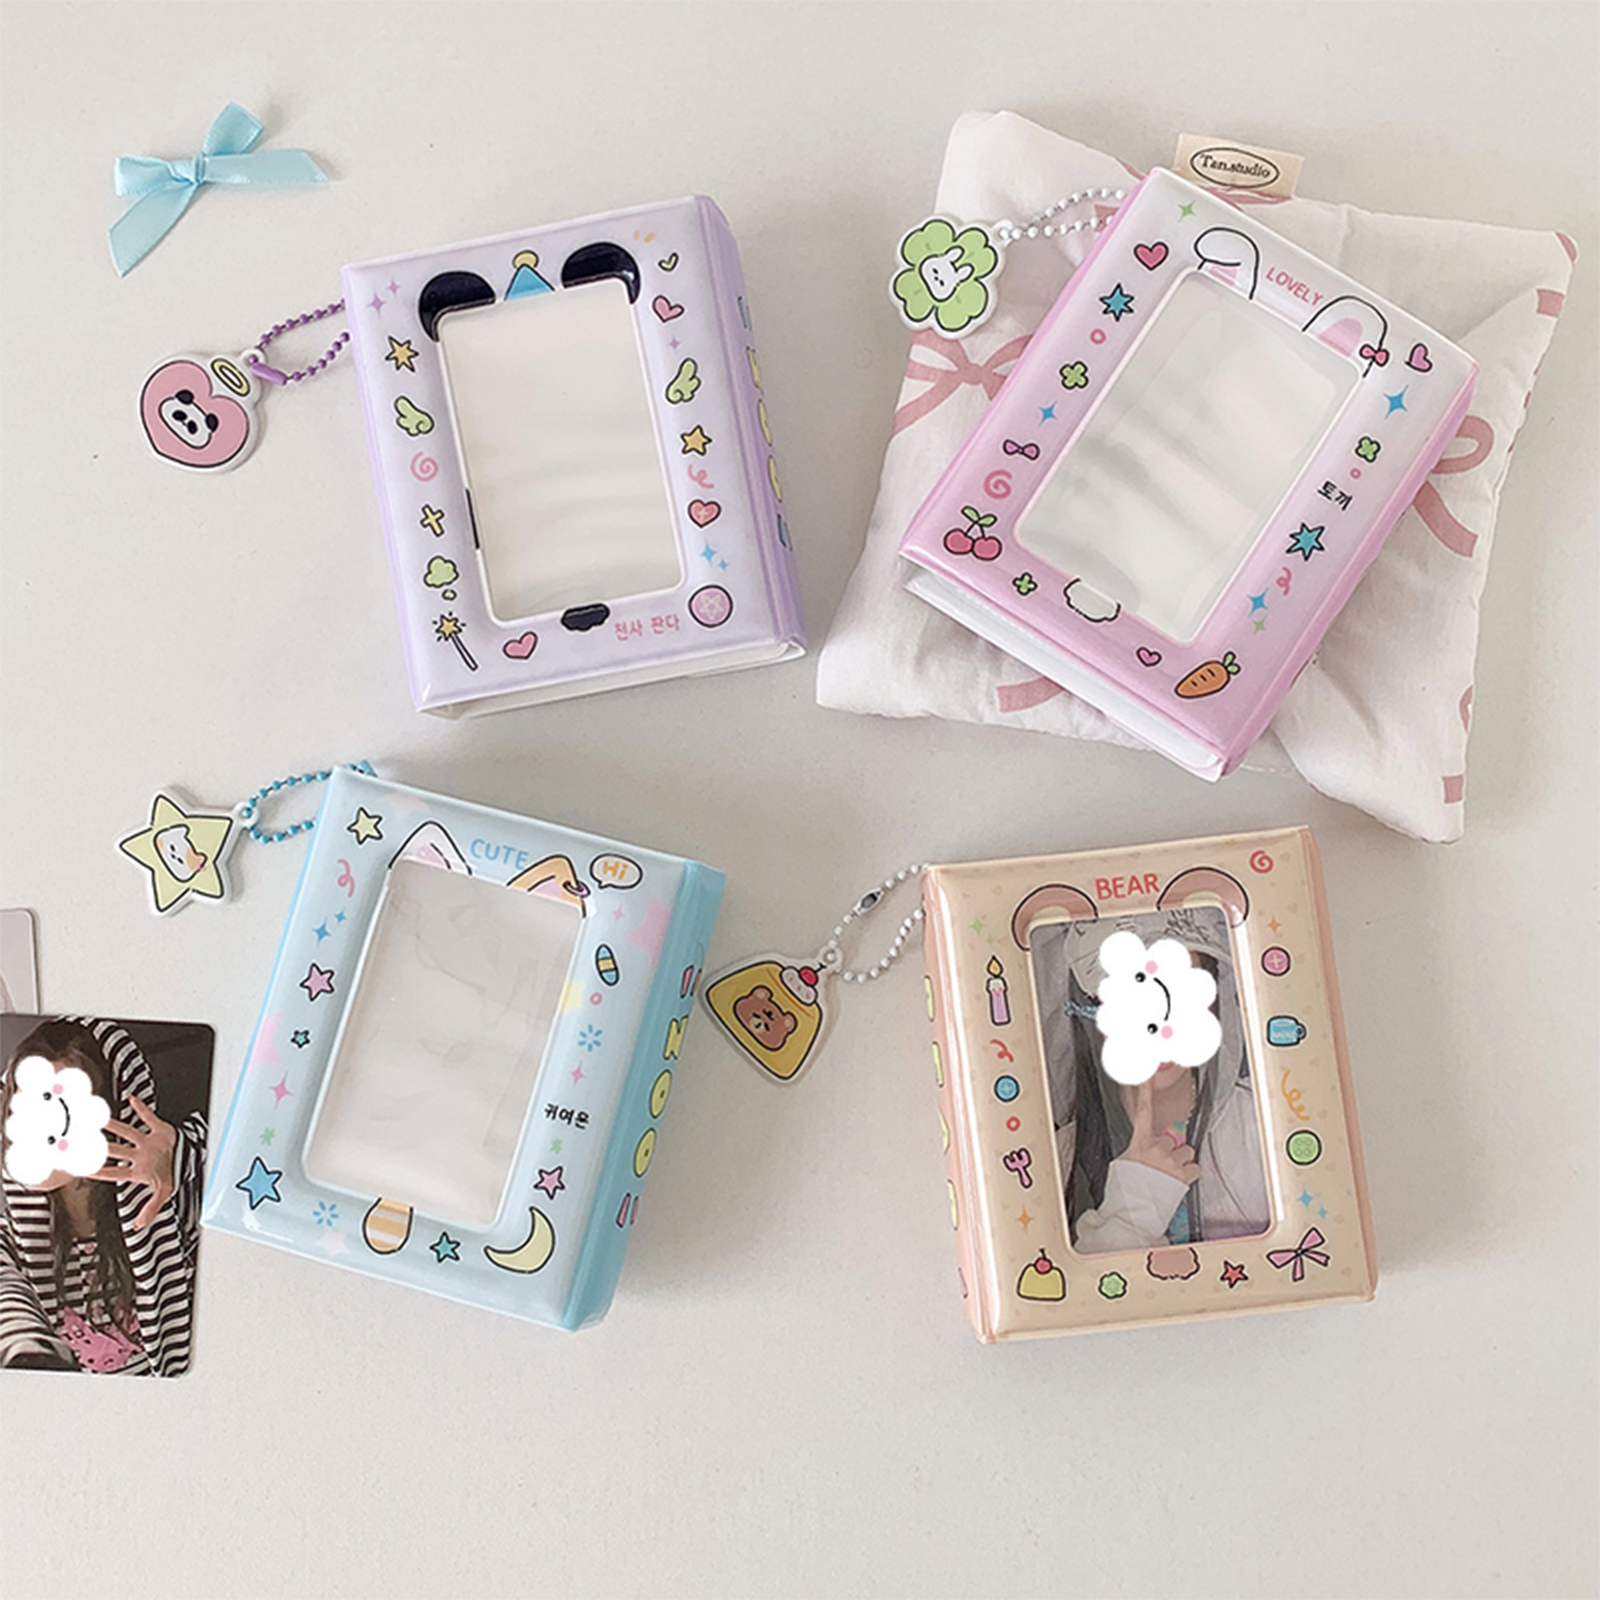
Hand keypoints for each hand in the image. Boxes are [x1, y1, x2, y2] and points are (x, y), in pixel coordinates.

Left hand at [89, 1094, 175, 1229]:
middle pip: (116, 1150)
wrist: (189, 1158)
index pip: (115, 1171)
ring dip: (114, 1125)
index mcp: (138, 1170)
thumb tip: (139, 1226)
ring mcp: (147, 1142)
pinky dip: (141, 1108)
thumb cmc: (173, 1173)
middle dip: (101, 1147)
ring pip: (127, 1132)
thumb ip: (151, 1208)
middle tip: (83, 1141)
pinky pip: (149, 1117)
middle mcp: (139, 1154)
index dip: (100, 1171)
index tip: (83, 1170)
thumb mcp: (163, 1193)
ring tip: (100, 1119)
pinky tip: (131, 1099)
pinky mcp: (159, 1130)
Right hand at [1120, 1081, 1200, 1188]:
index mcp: (1139, 1143)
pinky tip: (1177, 1182)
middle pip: (1172, 1139)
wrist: (1133, 1212)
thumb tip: (1153, 1146)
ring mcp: (1171, 1162)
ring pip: (1186, 1152)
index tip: (1147, 1075)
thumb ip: (1141, 1148)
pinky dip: (1189, 1175)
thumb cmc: (1126, 1189)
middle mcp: (1156, 1149)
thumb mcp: (1126, 1162)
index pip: (1143, 1112)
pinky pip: (1195, 1168)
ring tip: (1168, 1176)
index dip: (1145, 1092)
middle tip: (1159, 1167)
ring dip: (1180, 1162)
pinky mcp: (1183, 1176)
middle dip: (1170, 1151)